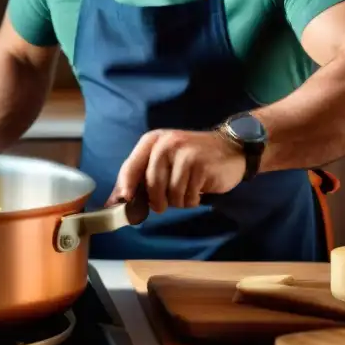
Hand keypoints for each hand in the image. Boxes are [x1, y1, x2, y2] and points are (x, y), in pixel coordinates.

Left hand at [103, 129, 245, 212]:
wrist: (231, 148)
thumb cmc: (191, 157)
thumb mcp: (163, 159)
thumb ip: (140, 177)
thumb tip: (113, 202)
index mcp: (152, 140)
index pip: (130, 166)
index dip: (125, 186)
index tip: (124, 201)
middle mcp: (166, 144)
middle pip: (151, 185)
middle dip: (157, 201)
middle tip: (165, 203)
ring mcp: (184, 154)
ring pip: (171, 195)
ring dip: (179, 201)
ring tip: (187, 189)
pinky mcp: (200, 166)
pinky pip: (188, 197)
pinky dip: (192, 200)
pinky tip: (199, 189)